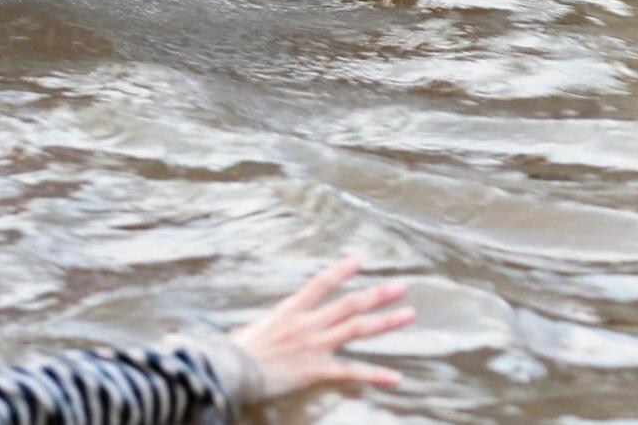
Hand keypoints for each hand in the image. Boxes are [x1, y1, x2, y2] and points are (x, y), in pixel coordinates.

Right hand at [228, 256, 413, 400]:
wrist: (229, 370)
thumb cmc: (234, 352)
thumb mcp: (254, 330)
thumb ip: (270, 326)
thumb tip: (268, 329)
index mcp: (290, 310)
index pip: (321, 283)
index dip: (342, 270)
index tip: (360, 259)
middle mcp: (307, 324)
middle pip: (349, 304)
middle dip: (377, 294)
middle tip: (401, 286)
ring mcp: (314, 346)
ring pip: (357, 329)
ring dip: (385, 322)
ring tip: (408, 314)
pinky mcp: (316, 370)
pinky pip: (351, 372)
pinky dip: (375, 375)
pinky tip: (396, 378)